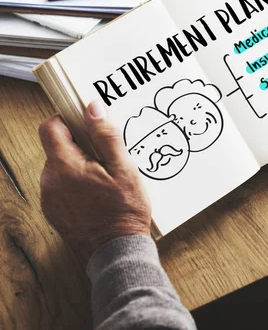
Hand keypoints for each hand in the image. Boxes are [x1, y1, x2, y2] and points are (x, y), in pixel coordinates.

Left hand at [39, 101, 150, 260]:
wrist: (117, 251)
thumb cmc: (124, 211)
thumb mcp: (124, 168)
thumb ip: (106, 136)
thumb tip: (93, 108)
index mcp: (65, 166)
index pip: (50, 127)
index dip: (67, 119)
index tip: (85, 122)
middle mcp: (50, 181)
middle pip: (57, 148)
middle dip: (80, 146)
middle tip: (106, 156)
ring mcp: (50, 198)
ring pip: (60, 168)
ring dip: (79, 166)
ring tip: (106, 178)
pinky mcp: (54, 212)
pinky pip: (61, 187)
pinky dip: (76, 184)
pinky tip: (98, 194)